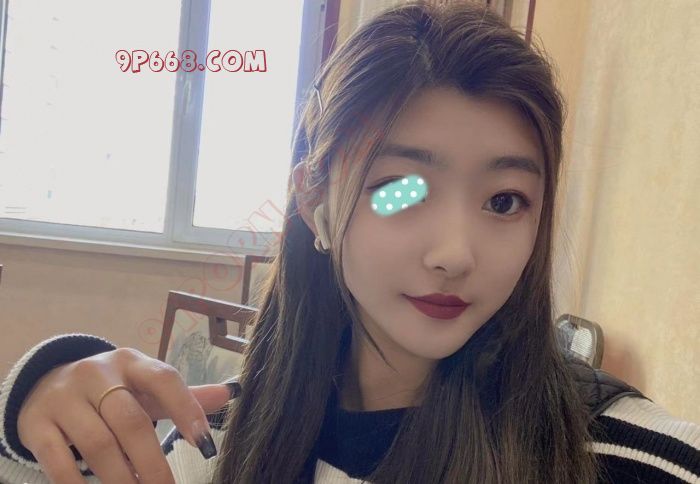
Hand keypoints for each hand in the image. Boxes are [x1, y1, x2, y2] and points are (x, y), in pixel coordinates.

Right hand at [17, 347, 232, 483]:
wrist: (46, 384)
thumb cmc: (109, 389)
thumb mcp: (144, 385)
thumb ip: (183, 395)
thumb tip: (230, 394)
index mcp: (130, 362)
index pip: (163, 379)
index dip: (187, 409)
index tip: (205, 445)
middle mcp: (96, 374)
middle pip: (131, 421)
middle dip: (153, 463)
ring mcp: (64, 398)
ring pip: (97, 444)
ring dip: (121, 477)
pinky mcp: (37, 424)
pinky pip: (58, 460)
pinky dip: (78, 483)